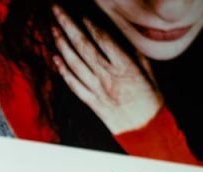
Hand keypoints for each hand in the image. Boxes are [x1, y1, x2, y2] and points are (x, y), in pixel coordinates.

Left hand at [51, 5, 162, 134]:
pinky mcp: (90, 101)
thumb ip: (135, 55)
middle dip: (68, 26)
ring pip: (75, 63)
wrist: (145, 130)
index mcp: (126, 66)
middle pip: (83, 46)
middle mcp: (108, 75)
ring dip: (62, 45)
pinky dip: (63, 71)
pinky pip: (74, 84)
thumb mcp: (149, 73)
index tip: (80, 13)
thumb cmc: (150, 100)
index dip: (90, 25)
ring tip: (53, 29)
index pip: (104, 40)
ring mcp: (97, 89)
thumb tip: (123, 37)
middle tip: (56, 11)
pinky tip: (54, 59)